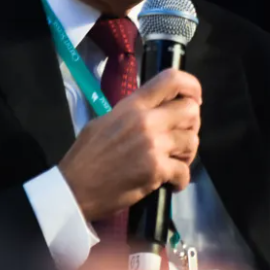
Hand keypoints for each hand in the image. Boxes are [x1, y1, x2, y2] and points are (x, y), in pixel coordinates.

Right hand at [59, 68, 201, 220]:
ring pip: (192, 141)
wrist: (74, 189)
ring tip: (176, 161)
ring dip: (187, 154)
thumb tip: (154, 110)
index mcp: (133, 105)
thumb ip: (132, 113)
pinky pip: (185, 171)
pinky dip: (181, 180)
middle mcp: (147, 120)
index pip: (172, 80)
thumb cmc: (86, 156)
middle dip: (192, 125)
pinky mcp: (156, 170)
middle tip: (181, 138)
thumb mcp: (104, 121)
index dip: (192, 86)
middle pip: (191, 110)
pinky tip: (172, 183)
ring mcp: (153, 145)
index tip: (195, 99)